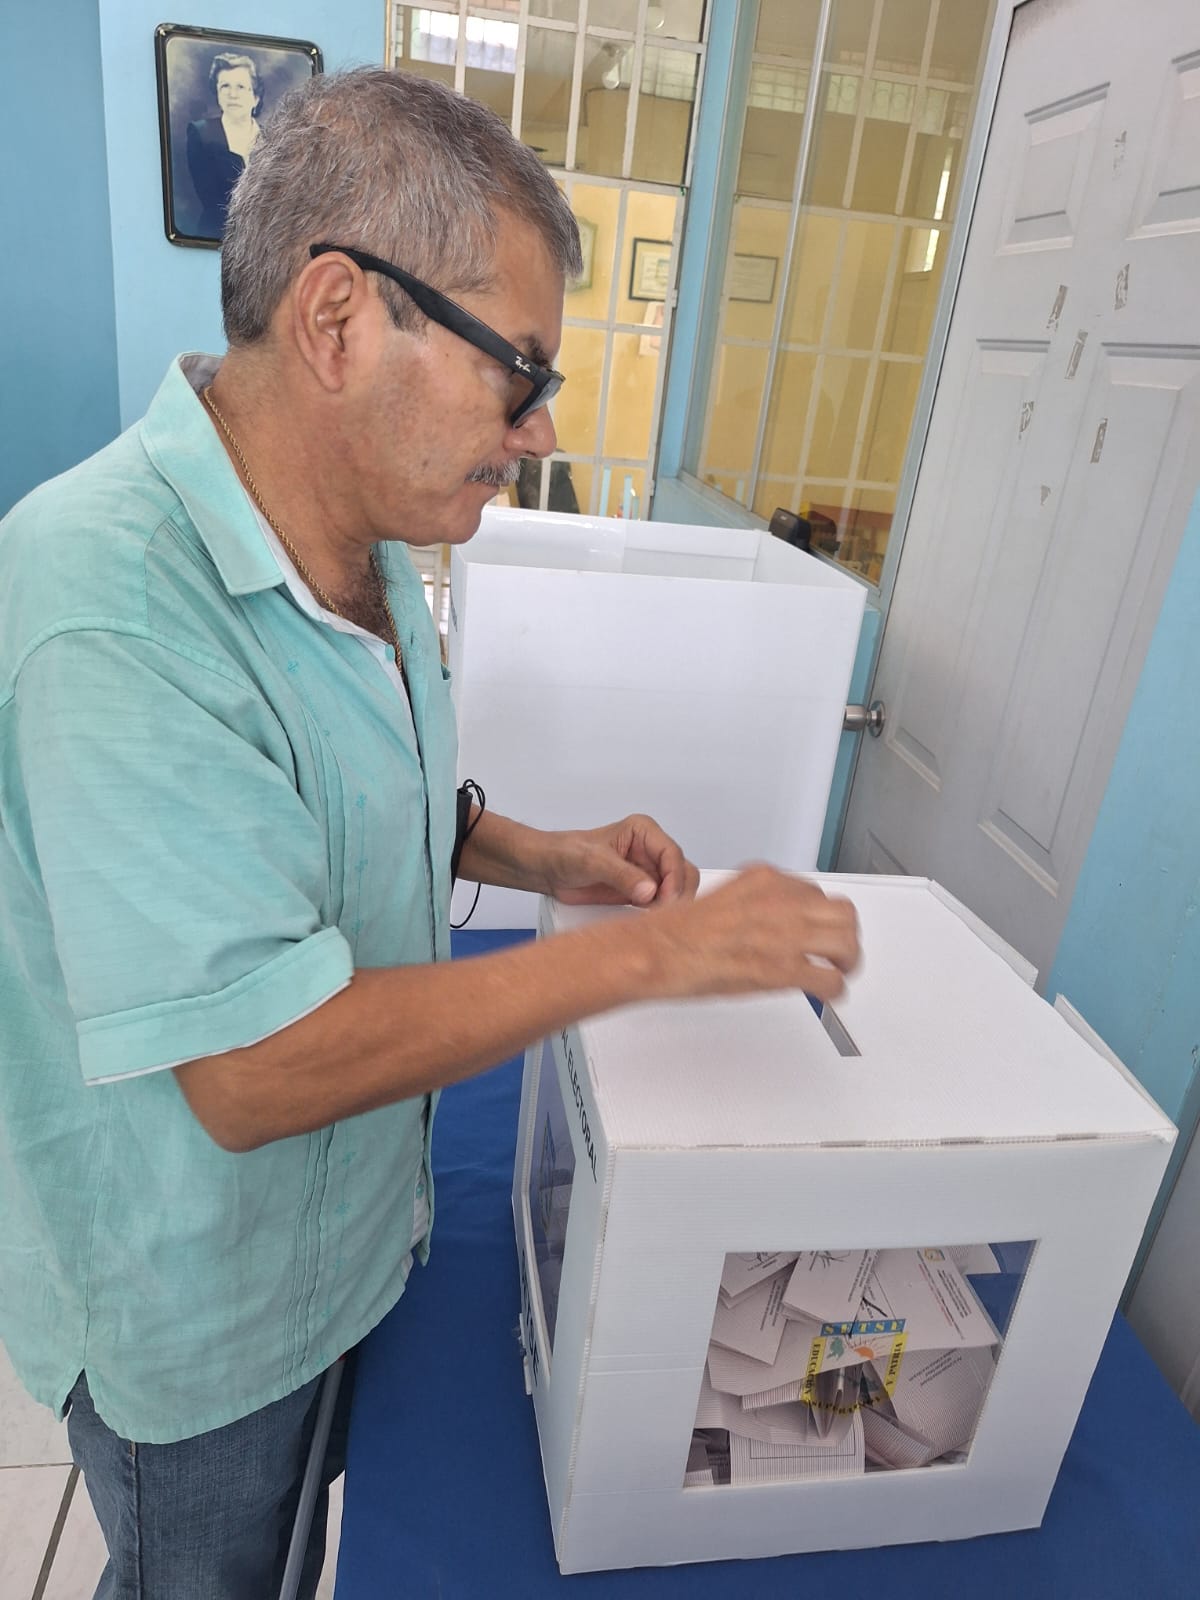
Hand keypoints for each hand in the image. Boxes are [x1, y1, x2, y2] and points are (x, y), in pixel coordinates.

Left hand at [543, 813, 699, 908]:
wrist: (547, 869)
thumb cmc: (565, 853)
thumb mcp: (594, 861)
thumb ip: (622, 875)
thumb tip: (649, 891)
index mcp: (644, 832)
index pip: (672, 854)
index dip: (673, 878)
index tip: (666, 899)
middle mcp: (650, 851)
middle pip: (682, 873)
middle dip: (677, 893)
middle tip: (663, 912)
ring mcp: (647, 872)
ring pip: (676, 890)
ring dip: (670, 906)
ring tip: (655, 919)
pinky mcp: (640, 892)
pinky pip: (660, 904)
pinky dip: (660, 914)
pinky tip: (650, 922)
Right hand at [642, 864, 860, 1002]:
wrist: (660, 951)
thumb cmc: (679, 932)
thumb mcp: (726, 898)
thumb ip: (757, 905)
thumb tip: (774, 923)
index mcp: (766, 880)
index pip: (815, 892)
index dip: (820, 915)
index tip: (818, 927)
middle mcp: (781, 901)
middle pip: (842, 913)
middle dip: (844, 934)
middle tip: (839, 950)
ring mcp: (784, 934)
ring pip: (846, 943)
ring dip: (847, 960)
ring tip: (840, 970)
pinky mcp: (782, 968)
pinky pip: (830, 979)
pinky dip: (834, 989)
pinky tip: (827, 992)